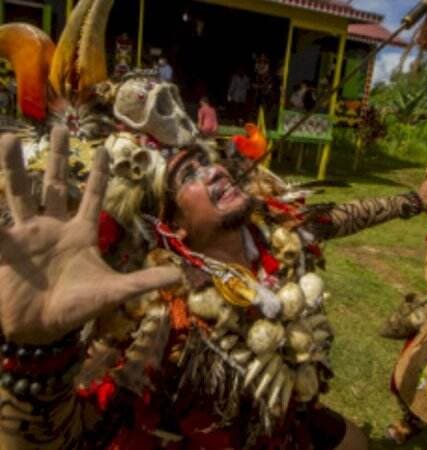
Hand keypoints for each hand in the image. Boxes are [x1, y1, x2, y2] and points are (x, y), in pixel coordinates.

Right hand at [0, 126, 181, 344]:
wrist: (42, 331)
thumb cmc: (78, 309)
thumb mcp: (114, 292)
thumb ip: (144, 281)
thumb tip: (180, 276)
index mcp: (81, 233)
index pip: (93, 196)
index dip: (99, 175)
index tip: (106, 149)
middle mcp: (54, 227)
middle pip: (56, 184)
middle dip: (59, 157)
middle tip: (59, 127)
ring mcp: (27, 234)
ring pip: (21, 192)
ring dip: (15, 167)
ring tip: (10, 137)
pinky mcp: (4, 247)